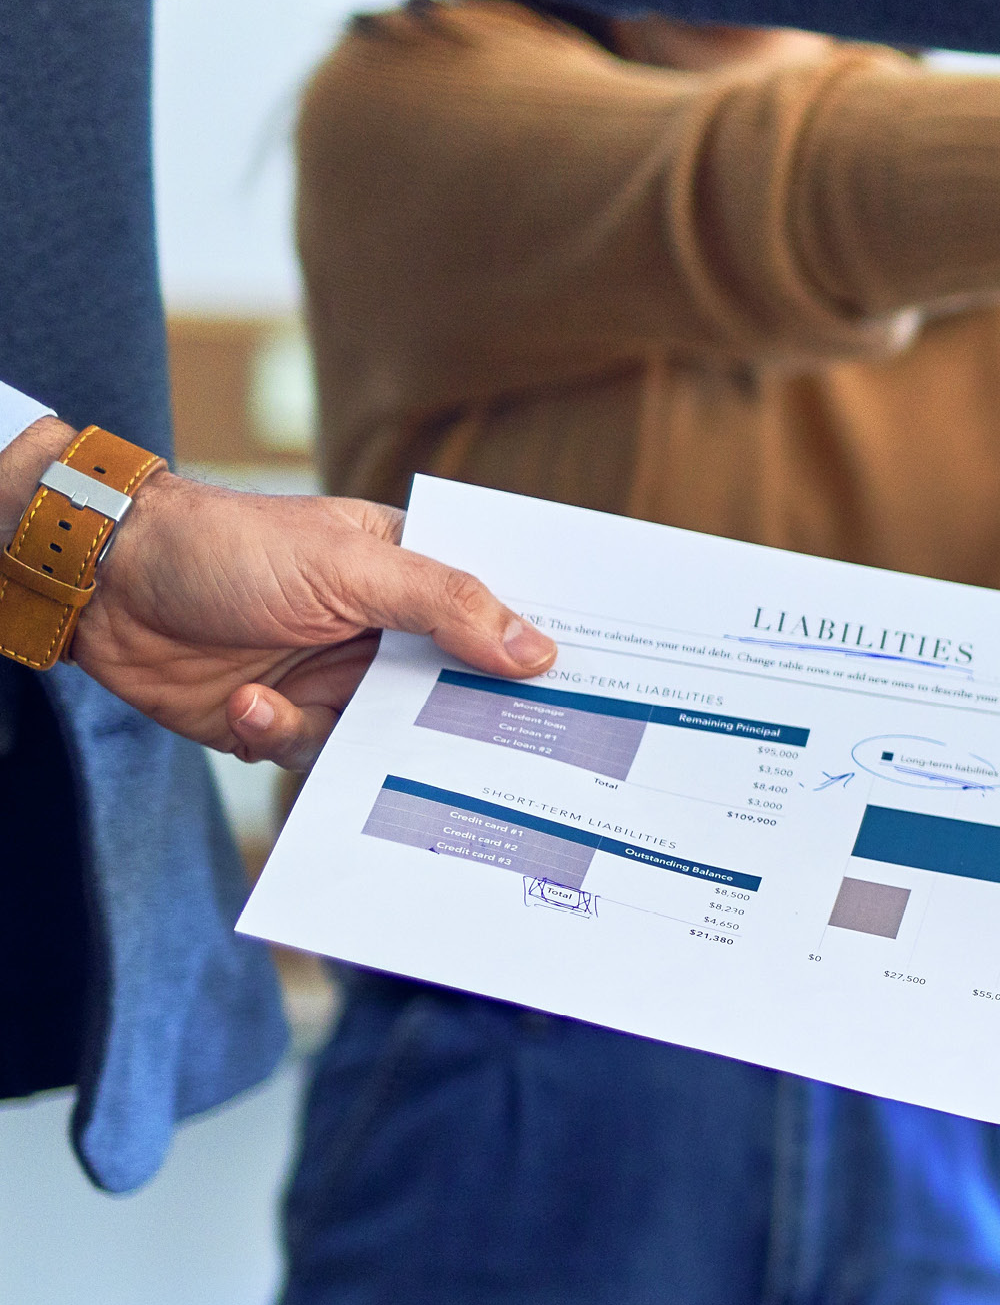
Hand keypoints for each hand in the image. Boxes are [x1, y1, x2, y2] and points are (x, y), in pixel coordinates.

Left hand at [14, 424, 554, 762]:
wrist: (105, 584)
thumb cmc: (228, 547)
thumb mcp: (349, 566)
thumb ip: (447, 605)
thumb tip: (539, 651)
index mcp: (411, 577)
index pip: (497, 616)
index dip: (540, 651)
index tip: (588, 688)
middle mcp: (383, 633)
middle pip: (455, 694)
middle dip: (459, 723)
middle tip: (488, 754)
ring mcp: (335, 680)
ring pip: (388, 741)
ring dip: (334, 730)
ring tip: (281, 702)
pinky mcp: (286, 721)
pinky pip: (315, 757)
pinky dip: (277, 735)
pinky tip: (245, 705)